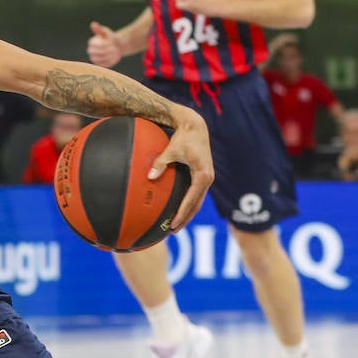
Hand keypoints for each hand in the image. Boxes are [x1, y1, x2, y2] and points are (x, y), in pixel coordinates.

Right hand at [86, 21, 122, 67]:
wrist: (115, 45)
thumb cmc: (110, 38)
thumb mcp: (106, 32)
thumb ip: (99, 29)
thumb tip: (93, 24)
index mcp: (91, 42)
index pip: (94, 45)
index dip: (103, 45)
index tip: (111, 43)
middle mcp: (91, 51)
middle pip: (95, 53)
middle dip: (105, 51)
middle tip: (114, 49)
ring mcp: (94, 58)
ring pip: (98, 60)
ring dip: (108, 57)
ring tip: (116, 52)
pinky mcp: (99, 64)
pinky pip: (103, 65)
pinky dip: (110, 61)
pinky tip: (116, 57)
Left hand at [150, 109, 213, 228]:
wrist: (196, 127)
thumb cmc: (184, 138)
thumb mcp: (171, 150)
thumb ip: (160, 163)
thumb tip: (149, 177)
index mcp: (203, 175)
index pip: (191, 200)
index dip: (182, 214)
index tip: (173, 224)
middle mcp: (208, 178)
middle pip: (196, 205)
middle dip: (185, 218)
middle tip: (172, 230)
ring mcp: (207, 178)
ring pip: (197, 201)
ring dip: (188, 213)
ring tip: (175, 225)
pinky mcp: (203, 176)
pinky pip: (196, 194)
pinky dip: (189, 204)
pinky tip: (179, 210)